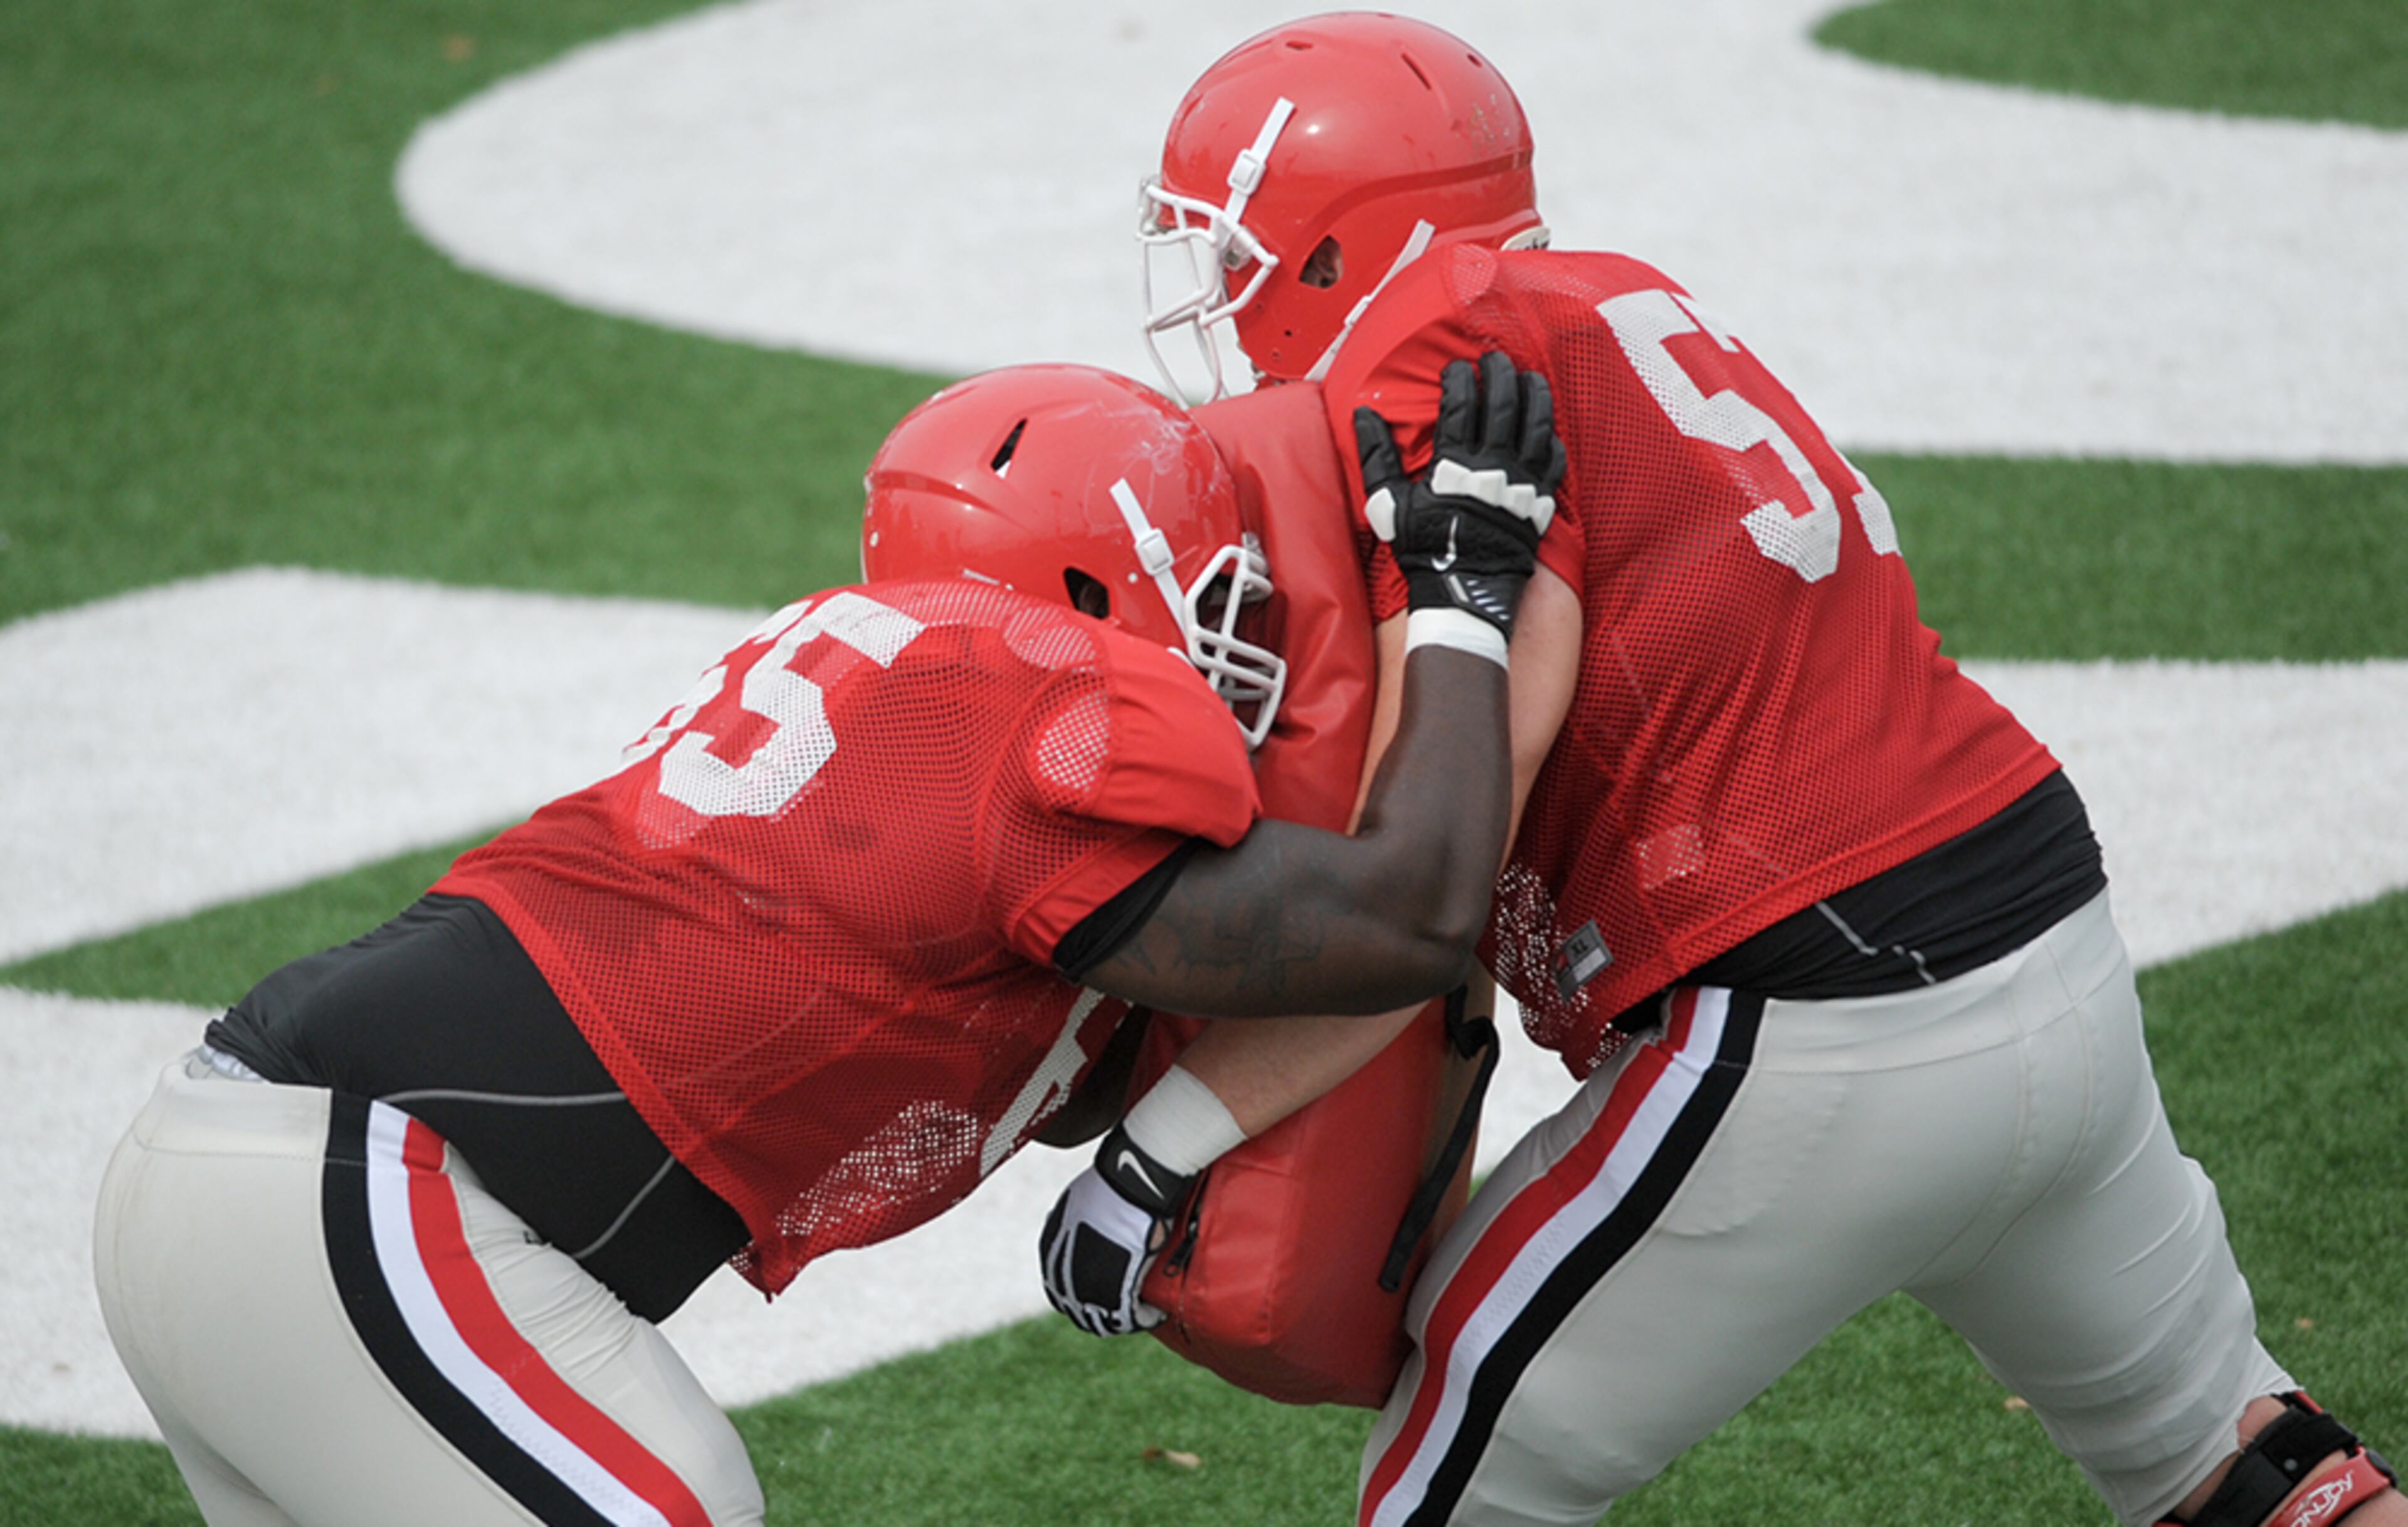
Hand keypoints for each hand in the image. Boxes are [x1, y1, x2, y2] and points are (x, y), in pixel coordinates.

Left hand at [1037, 1124, 1196, 1335]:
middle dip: (1101, 1311)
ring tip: (1144, 1311)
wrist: (1129, 1185)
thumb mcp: (1081, 1201)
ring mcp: (1084, 1286)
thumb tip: (1090, 1224)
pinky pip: (1127, 1317)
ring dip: (1122, 1318)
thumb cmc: (1112, 1185)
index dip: (1081, 1295)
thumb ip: (1077, 1220)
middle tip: (1126, 1307)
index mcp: (1051, 1251)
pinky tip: (1155, 1312)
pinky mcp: (1112, 1294)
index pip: (1060, 1288)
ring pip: (1102, 1318)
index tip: (1102, 1293)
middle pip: (1078, 1309)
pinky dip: (1143, 1317)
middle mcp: (1060, 1274)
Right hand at [1356, 350, 1566, 637]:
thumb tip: (1364, 415)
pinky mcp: (1539, 500)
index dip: (1459, 379)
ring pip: (1536, 423)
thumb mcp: (1390, 504)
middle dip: (1499, 373)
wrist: (1463, 589)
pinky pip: (1553, 460)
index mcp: (1454, 465)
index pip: (1461, 404)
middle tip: (1494, 359)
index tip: (1454, 369)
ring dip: (1534, 394)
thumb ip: (1377, 456)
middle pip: (1503, 403)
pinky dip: (1551, 439)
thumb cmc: (1424, 548)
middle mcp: (1492, 468)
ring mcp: (1520, 482)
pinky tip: (1546, 426)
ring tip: (1528, 377)